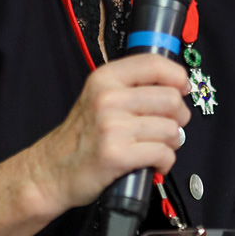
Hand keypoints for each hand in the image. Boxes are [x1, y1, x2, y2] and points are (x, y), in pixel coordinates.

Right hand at [28, 54, 190, 216]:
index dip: (178, 76)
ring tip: (158, 147)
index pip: (154, 64)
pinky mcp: (116, 155)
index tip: (183, 89)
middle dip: (179, 117)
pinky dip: (165, 162)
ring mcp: (111, 127)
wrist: (51, 171)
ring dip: (173, 142)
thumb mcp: (98, 98)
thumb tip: (176, 85)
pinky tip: (154, 164)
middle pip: (170, 99)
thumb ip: (131, 87)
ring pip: (170, 129)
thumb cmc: (81, 137)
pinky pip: (162, 154)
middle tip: (170, 127)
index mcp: (105, 78)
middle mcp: (108, 98)